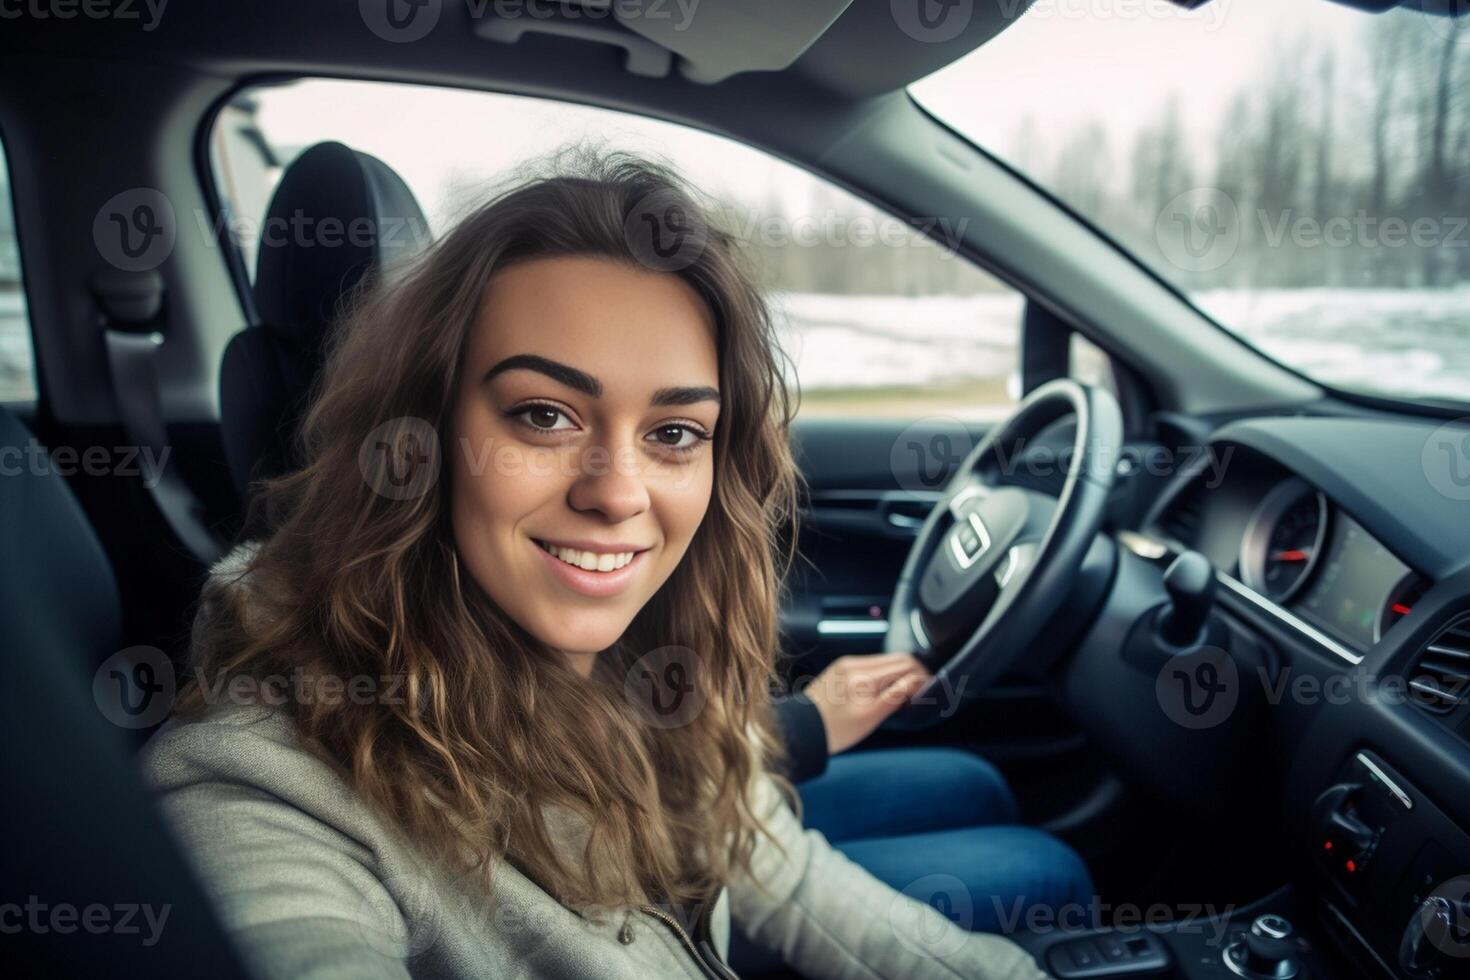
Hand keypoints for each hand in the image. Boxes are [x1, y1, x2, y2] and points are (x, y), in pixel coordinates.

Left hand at [802, 652, 930, 755]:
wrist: (801, 729)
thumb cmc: (835, 730)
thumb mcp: (869, 719)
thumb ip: (895, 697)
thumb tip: (918, 682)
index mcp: (863, 677)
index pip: (905, 665)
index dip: (923, 676)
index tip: (931, 689)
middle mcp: (855, 664)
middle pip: (897, 659)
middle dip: (915, 671)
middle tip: (923, 689)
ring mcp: (847, 663)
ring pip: (886, 660)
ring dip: (901, 671)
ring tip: (908, 690)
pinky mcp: (842, 666)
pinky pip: (872, 663)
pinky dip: (886, 672)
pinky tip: (888, 687)